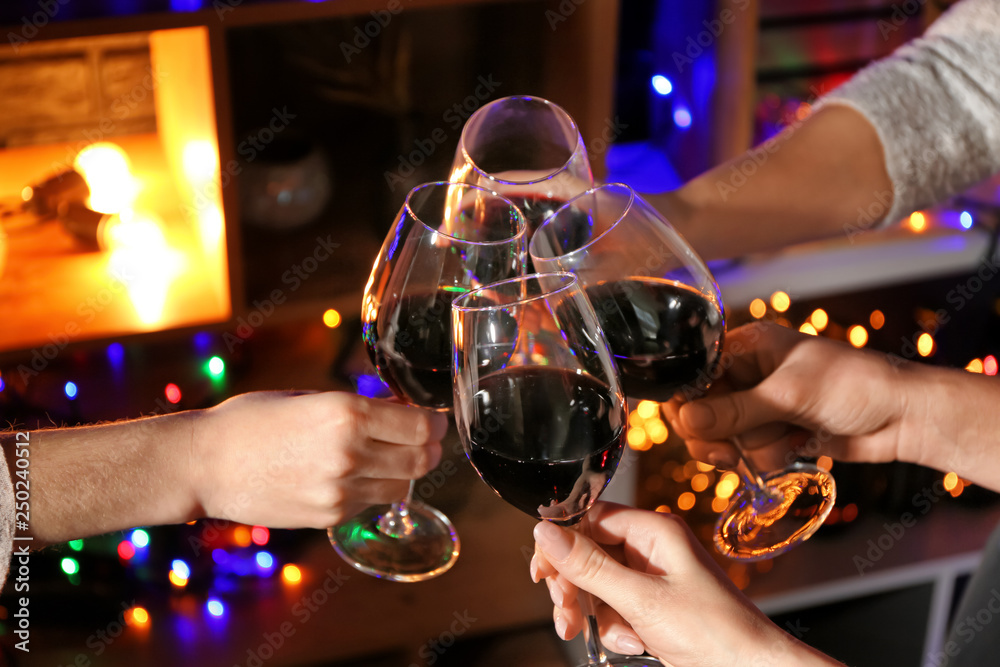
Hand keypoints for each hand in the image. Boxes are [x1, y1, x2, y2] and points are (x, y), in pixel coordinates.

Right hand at [192, 391, 446, 527]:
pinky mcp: (329, 516)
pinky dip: (373, 489)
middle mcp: (350, 453)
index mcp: (346, 413)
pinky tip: (356, 475)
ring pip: (402, 485)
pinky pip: (371, 502)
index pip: (420, 426)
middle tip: (423, 439)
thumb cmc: (251, 420)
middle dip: (427, 448)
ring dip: (403, 470)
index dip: (435, 424)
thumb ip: (357, 409)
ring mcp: (341, 490)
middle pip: (420, 458)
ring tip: (389, 457)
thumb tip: (398, 414)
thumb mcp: (309, 398)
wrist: (204, 464)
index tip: (434, 421)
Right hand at [529, 502, 837, 665]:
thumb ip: (590, 566)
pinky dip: (615, 629)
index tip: (542, 571)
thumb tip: (547, 533)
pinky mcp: (652, 608)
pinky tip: (632, 643)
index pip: (590, 519)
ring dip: (595, 614)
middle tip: (567, 612)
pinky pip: (614, 609)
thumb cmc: (717, 632)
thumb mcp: (642, 599)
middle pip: (588, 555)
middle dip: (575, 587)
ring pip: (597, 586)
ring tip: (603, 635)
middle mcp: (651, 550)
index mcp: (654, 532)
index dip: (562, 543)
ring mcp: (651, 580)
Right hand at [662, 322, 909, 471]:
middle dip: (712, 434)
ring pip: (720, 435)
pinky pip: (746, 450)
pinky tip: (787, 453)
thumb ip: (735, 411)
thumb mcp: (790, 395)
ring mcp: (761, 405)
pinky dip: (761, 458)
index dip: (687, 401)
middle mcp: (749, 373)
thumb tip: (686, 421)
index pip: (694, 372)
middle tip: (726, 454)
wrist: (904, 419)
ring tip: (775, 448)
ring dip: (745, 449)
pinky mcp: (774, 431)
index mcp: (748, 346)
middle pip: (700, 408)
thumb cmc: (855, 386)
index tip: (692, 427)